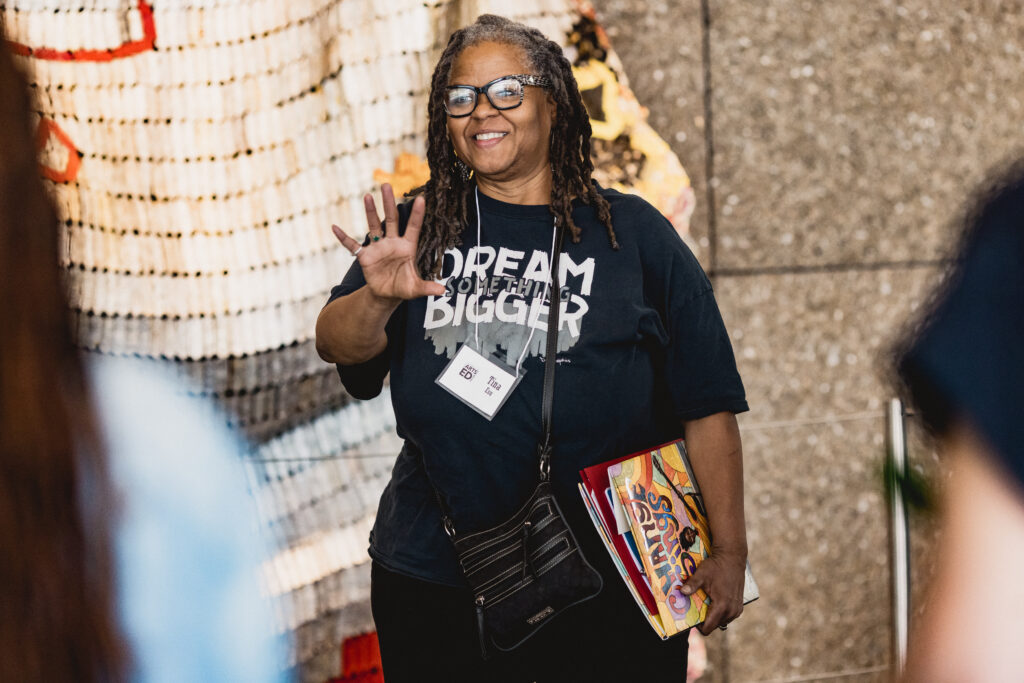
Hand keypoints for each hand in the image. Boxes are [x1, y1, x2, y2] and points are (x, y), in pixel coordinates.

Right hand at [331, 184, 444, 302]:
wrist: (387, 295)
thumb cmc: (404, 288)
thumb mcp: (416, 288)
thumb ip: (428, 287)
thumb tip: (443, 290)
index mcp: (407, 247)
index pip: (414, 227)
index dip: (417, 214)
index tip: (421, 198)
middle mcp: (393, 243)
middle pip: (391, 219)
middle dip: (389, 203)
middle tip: (387, 185)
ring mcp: (378, 248)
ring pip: (373, 226)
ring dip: (370, 212)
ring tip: (367, 196)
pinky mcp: (365, 256)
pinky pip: (352, 245)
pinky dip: (343, 238)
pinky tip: (335, 227)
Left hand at [681, 549, 746, 634]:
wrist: (732, 558)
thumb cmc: (716, 566)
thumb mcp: (702, 574)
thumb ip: (692, 585)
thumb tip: (682, 592)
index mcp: (722, 605)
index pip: (709, 627)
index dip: (699, 627)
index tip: (692, 620)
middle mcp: (731, 610)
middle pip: (715, 625)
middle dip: (705, 621)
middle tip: (697, 610)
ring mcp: (737, 608)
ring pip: (722, 622)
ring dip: (714, 617)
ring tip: (706, 606)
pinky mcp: (740, 605)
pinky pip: (729, 616)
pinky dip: (721, 613)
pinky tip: (715, 603)